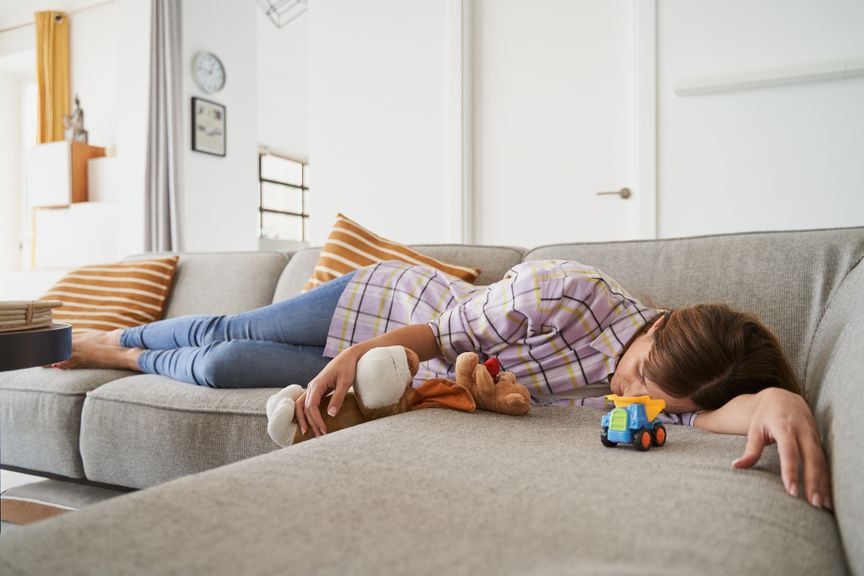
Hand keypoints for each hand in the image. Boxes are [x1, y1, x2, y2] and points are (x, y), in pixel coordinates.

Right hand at [295, 349, 359, 437]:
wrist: (348, 357)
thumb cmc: (348, 368)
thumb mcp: (345, 382)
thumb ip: (338, 398)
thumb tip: (331, 415)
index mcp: (317, 385)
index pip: (311, 406)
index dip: (316, 420)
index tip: (324, 431)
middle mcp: (311, 386)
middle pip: (304, 408)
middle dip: (310, 423)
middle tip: (319, 436)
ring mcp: (312, 388)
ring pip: (301, 406)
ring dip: (304, 419)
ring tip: (308, 432)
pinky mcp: (316, 390)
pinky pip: (305, 403)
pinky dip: (304, 413)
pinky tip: (308, 422)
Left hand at [733, 388, 831, 509]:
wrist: (785, 399)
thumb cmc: (766, 416)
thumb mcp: (755, 429)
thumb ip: (750, 449)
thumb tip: (736, 466)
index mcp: (784, 427)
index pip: (789, 451)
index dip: (790, 470)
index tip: (792, 490)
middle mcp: (802, 431)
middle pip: (810, 458)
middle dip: (813, 481)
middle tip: (813, 503)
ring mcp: (813, 436)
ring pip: (821, 461)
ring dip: (823, 483)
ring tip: (822, 504)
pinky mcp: (819, 441)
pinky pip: (825, 462)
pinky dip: (827, 478)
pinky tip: (827, 495)